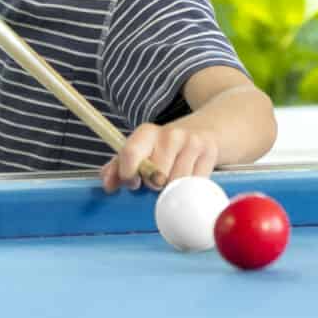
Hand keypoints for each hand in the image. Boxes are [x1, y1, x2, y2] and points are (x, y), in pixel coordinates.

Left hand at [100, 123, 219, 191]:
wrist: (204, 130)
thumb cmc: (164, 148)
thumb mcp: (139, 152)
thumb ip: (117, 168)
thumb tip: (108, 185)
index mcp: (146, 133)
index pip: (130, 154)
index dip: (128, 174)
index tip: (133, 183)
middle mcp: (170, 134)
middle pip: (156, 175)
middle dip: (155, 184)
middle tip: (158, 180)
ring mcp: (192, 142)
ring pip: (177, 182)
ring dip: (174, 187)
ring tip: (174, 178)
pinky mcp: (209, 152)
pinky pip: (195, 183)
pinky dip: (190, 186)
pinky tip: (189, 176)